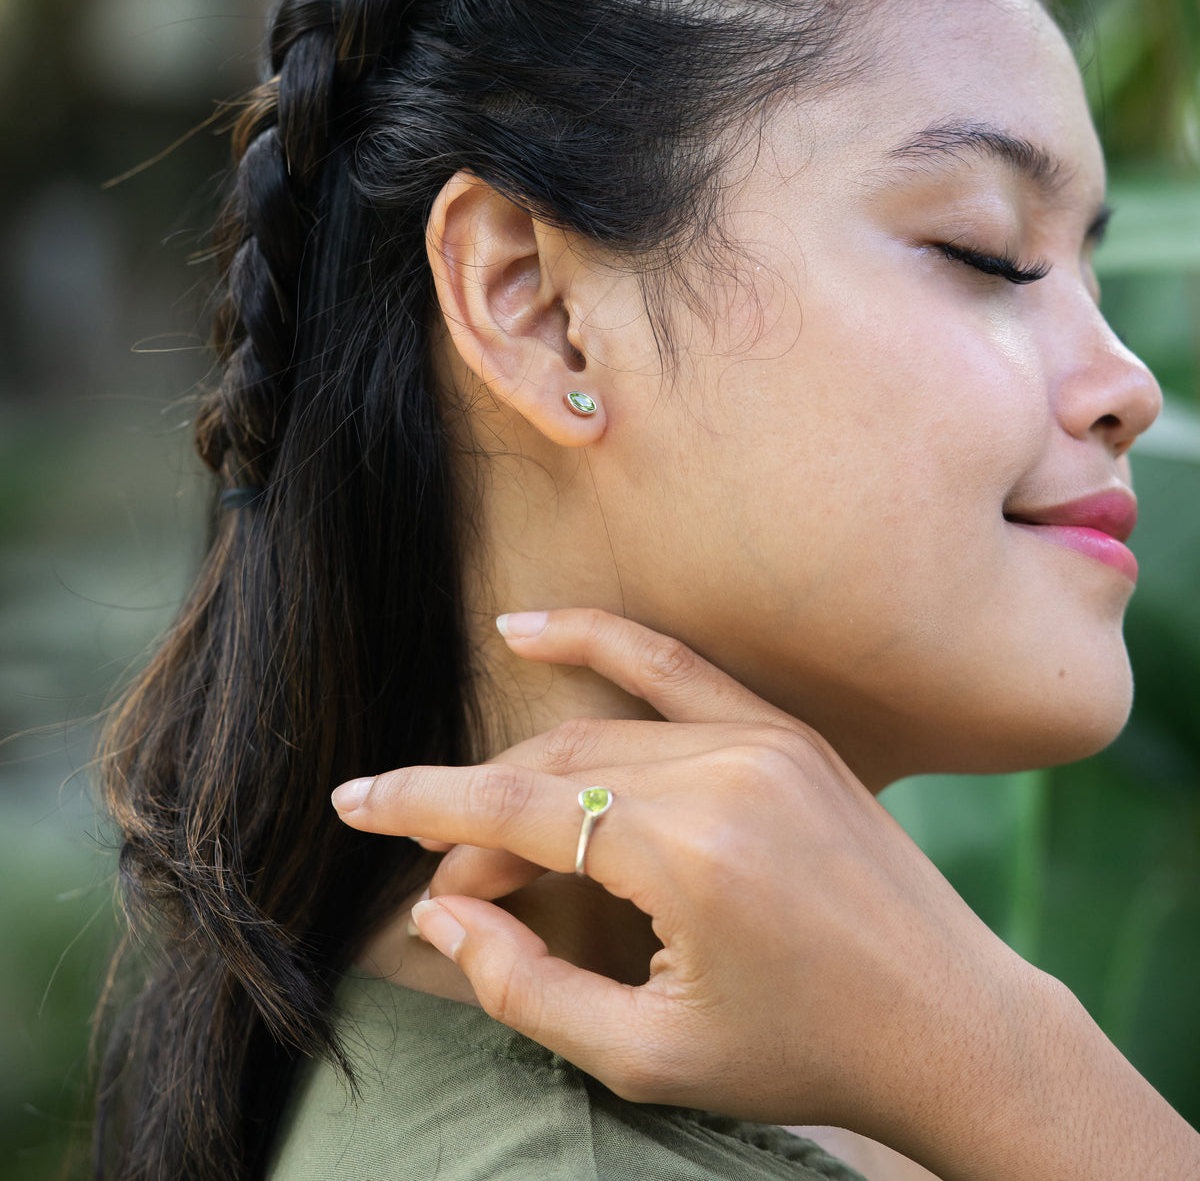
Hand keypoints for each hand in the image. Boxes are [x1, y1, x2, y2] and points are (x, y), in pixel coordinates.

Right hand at [332, 608, 1050, 1171]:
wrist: (951, 1024)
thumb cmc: (804, 1055)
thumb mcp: (648, 1057)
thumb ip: (524, 986)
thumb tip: (439, 910)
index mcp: (692, 857)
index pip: (520, 810)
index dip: (425, 808)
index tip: (354, 807)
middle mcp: (725, 774)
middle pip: (554, 772)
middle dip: (480, 822)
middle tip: (453, 888)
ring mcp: (762, 739)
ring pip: (600, 733)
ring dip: (529, 776)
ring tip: (482, 830)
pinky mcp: (785, 731)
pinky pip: (674, 667)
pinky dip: (599, 642)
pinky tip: (532, 626)